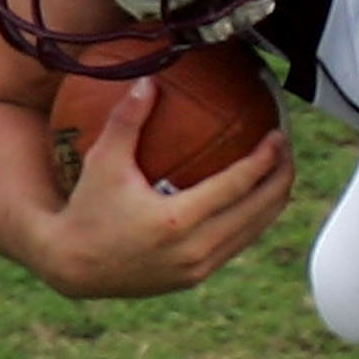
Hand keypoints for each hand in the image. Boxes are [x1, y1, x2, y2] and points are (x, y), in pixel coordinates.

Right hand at [40, 79, 292, 296]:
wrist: (71, 267)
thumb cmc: (86, 209)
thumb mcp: (103, 162)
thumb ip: (126, 120)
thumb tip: (148, 80)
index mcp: (176, 220)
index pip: (237, 186)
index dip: (264, 160)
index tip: (278, 135)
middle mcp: (194, 249)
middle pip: (259, 210)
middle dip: (282, 177)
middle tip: (287, 149)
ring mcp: (198, 268)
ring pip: (254, 230)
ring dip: (273, 199)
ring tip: (281, 169)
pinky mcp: (196, 278)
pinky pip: (237, 244)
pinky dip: (253, 219)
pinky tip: (255, 196)